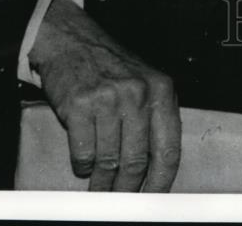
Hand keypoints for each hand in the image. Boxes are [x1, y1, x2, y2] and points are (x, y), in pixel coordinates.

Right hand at [29, 0, 180, 191]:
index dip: (162, 182)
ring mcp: (108, 98)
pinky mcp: (80, 105)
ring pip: (109, 162)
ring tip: (99, 189)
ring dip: (102, 183)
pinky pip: (83, 154)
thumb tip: (158, 168)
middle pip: (137, 161)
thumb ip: (155, 117)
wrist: (73, 41)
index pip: (168, 149)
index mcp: (161, 90)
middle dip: (128, 189)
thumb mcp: (145, 83)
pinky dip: (82, 166)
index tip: (154, 199)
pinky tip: (83, 163)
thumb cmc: (111, 67)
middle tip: (120, 201)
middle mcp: (138, 93)